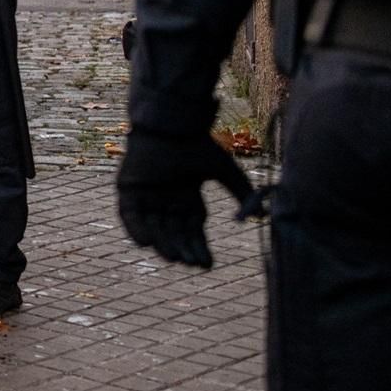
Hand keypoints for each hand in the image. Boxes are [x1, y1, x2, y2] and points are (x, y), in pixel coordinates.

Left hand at [116, 130, 255, 269]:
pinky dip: (135, 229)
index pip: (192, 229)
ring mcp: (146, 195)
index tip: (207, 265)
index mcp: (186, 197)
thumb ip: (241, 193)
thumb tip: (263, 216)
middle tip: (192, 264)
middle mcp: (166, 199)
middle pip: (173, 232)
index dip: (198, 246)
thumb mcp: (224, 172)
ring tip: (175, 258)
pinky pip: (129, 215)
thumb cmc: (197, 144)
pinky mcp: (128, 189)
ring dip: (163, 243)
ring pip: (154, 227)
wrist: (172, 125)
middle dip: (183, 248)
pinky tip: (146, 243)